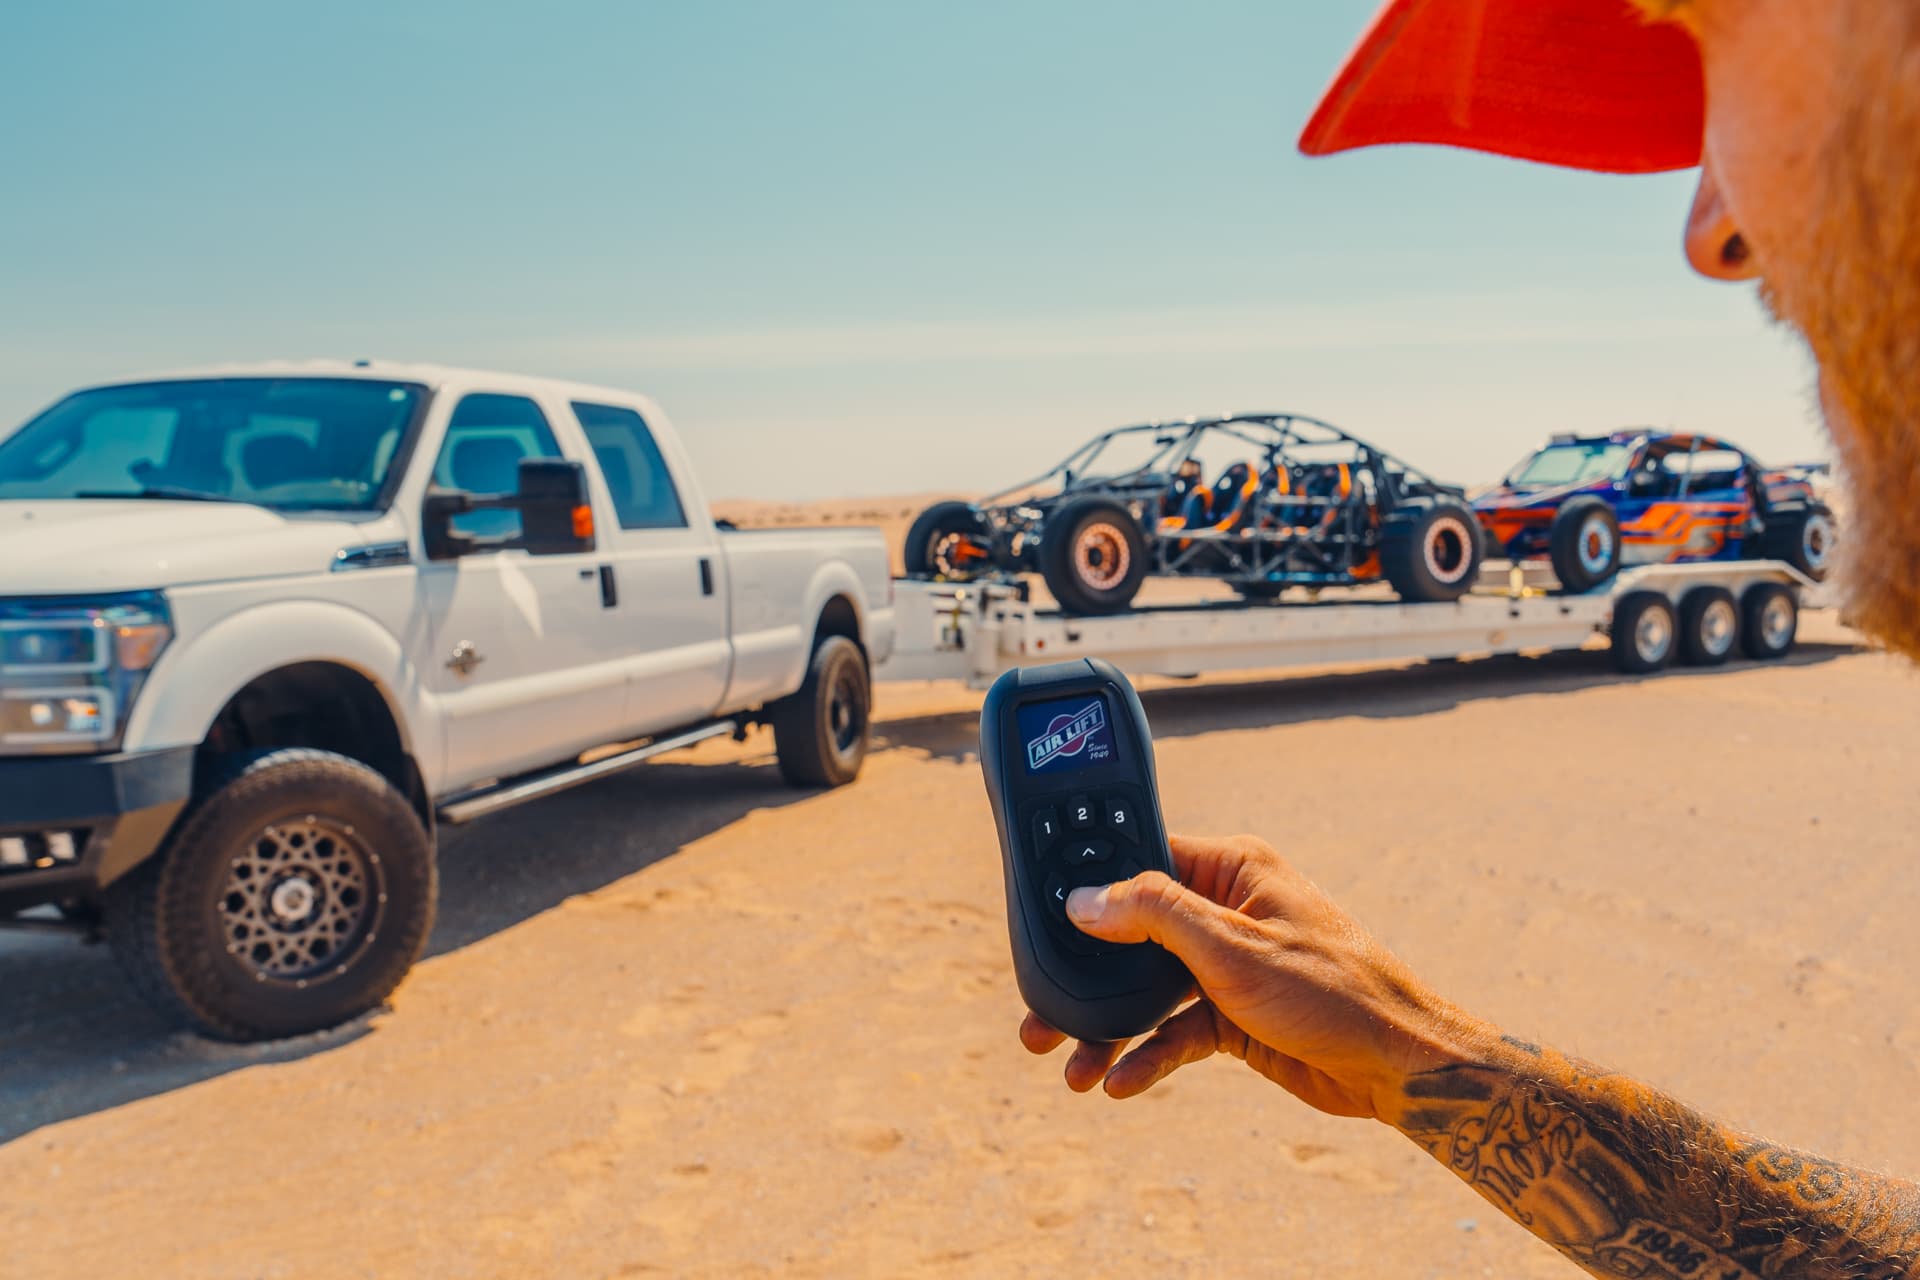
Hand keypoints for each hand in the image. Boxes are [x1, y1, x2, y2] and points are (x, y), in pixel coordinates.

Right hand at [1018, 834, 1483, 1116]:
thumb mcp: (1233, 947)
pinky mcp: (1234, 1015)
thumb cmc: (1333, 990)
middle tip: (1037, 1013)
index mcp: (1231, 871)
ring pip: (1147, 991)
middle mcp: (1224, 912)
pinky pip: (1174, 1031)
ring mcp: (1228, 965)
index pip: (1141, 861)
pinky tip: (1121, 1083)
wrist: (1398, 1068)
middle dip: (1086, 977)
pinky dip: (1148, 1055)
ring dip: (1109, 1029)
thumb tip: (1084, 898)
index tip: (1041, 918)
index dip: (1089, 889)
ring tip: (1070, 1067)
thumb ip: (1154, 915)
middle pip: (1133, 936)